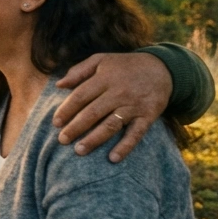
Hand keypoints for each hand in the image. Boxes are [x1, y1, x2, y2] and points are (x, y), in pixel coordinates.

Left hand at [54, 52, 170, 162]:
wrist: (162, 69)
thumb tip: (59, 85)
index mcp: (104, 78)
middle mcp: (118, 93)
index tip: (55, 123)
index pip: (81, 96)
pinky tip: (113, 158)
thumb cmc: (124, 66)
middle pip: (93, 112)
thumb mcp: (101, 60)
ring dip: (94, 139)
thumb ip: (79, 71)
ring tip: (79, 151)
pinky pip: (136, 134)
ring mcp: (133, 106)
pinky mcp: (148, 116)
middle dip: (76, 128)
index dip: (67, 110)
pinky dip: (125, 146)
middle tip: (62, 140)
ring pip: (111, 125)